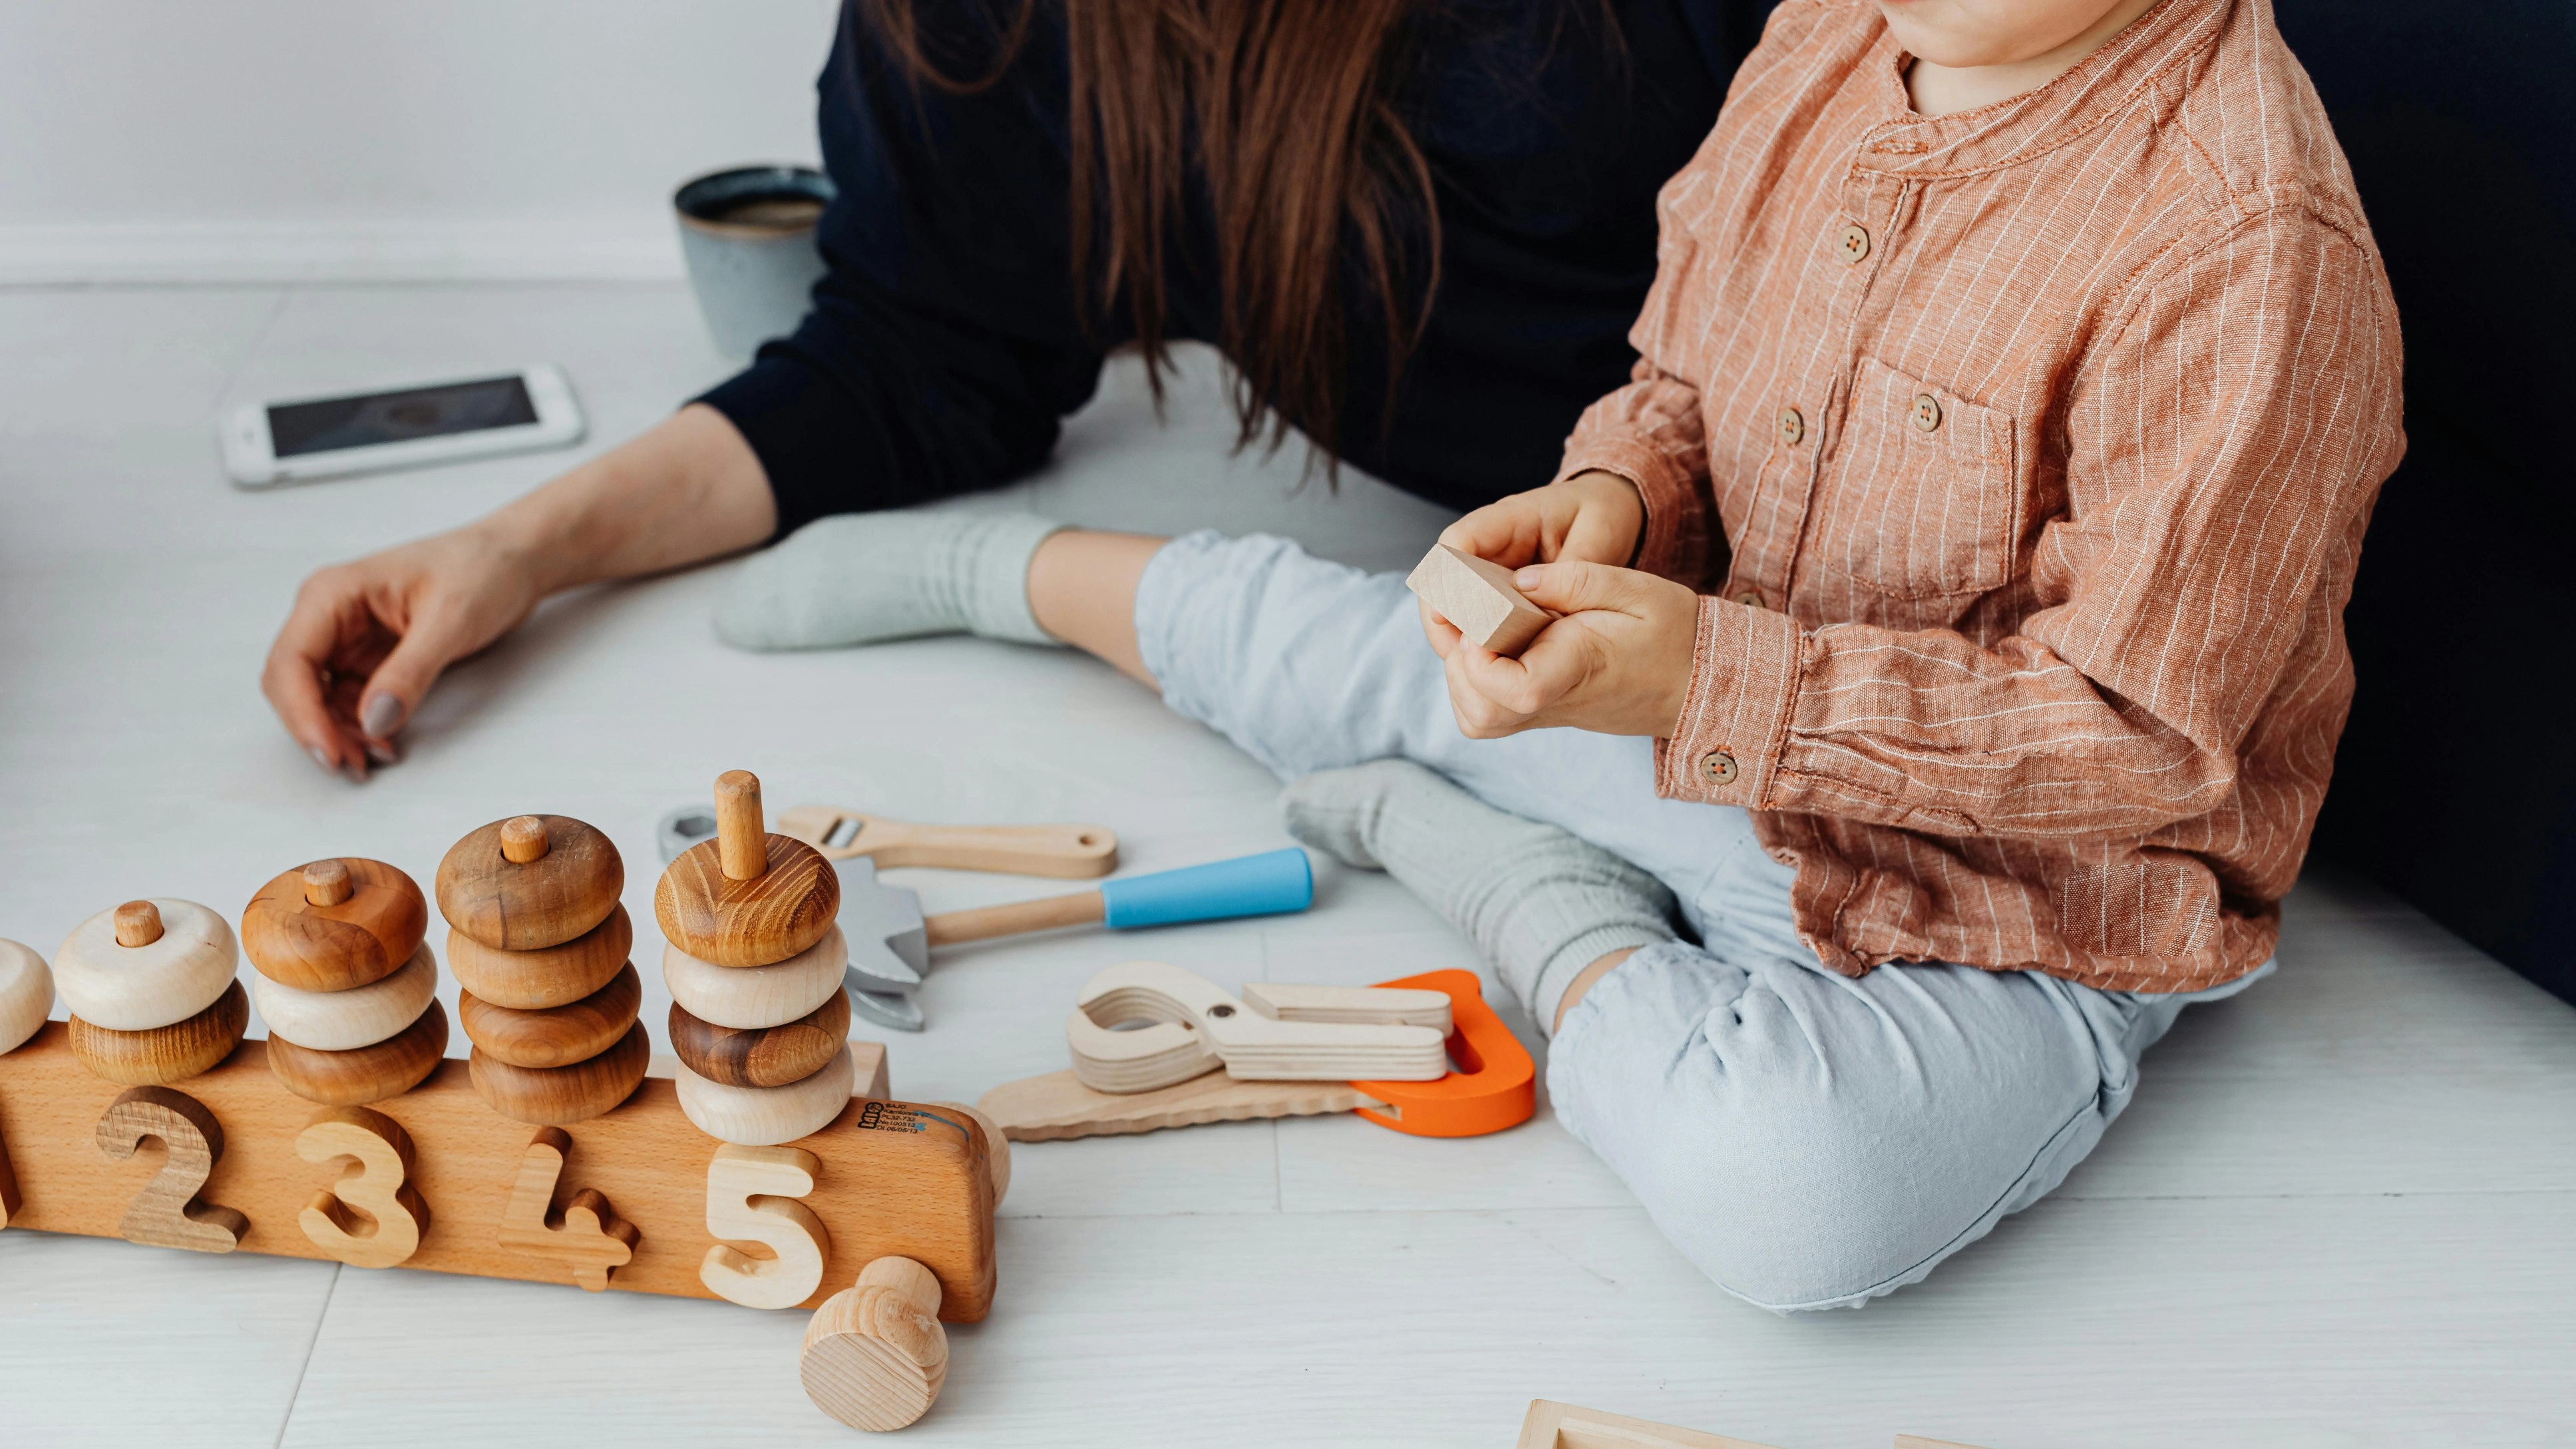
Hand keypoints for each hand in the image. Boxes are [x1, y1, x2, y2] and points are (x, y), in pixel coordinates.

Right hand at [261, 525, 541, 777]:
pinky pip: (349, 701)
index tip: (330, 751)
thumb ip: (410, 672)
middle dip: (319, 729)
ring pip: (319, 699)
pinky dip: (361, 726)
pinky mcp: (369, 658)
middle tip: (353, 766)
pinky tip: (386, 743)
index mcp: (333, 593)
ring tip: (376, 758)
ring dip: (340, 733)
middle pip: (295, 685)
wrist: (514, 561)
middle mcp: (330, 615)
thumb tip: (374, 720)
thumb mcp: (450, 621)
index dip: (301, 713)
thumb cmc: (482, 568)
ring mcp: (348, 638)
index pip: (291, 661)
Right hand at [1420, 471, 1641, 656]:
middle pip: (1446, 577)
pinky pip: (1478, 615)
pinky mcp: (1497, 590)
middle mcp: (1491, 543)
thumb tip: (1548, 611)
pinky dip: (1481, 639)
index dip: (1447, 576)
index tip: (1443, 612)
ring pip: (1456, 601)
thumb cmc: (1600, 516)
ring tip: (1473, 669)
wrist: (1606, 511)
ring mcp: (1490, 567)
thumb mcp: (1599, 534)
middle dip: (1446, 616)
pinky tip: (1493, 667)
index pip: (1462, 539)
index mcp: (1512, 517)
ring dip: (1461, 633)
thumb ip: (1576, 570)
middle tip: (1459, 655)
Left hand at [1441, 560, 1699, 739]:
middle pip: (1482, 714)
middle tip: (1469, 622)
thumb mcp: (1636, 588)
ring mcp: (1548, 712)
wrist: (1700, 683)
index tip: (1480, 627)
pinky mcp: (1544, 712)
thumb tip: (1518, 580)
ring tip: (1477, 633)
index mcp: (1578, 666)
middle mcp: (1556, 699)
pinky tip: (1490, 650)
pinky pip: (1492, 716)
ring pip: (1479, 720)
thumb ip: (1576, 580)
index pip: (1517, 690)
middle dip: (1459, 667)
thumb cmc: (1674, 634)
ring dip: (1462, 678)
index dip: (1482, 664)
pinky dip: (1475, 687)